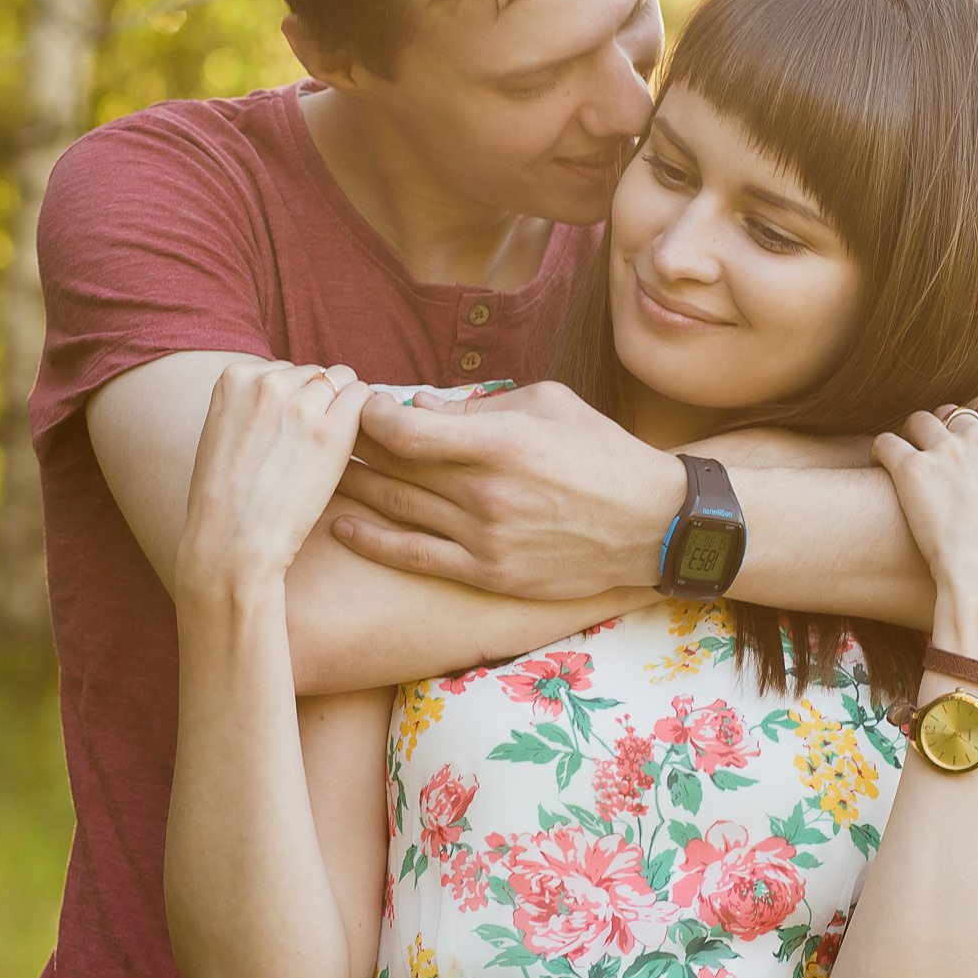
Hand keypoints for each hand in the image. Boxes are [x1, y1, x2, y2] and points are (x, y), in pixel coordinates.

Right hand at [177, 362, 369, 590]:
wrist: (231, 540)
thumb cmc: (225, 498)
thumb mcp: (221, 432)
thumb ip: (251, 404)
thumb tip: (292, 394)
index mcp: (235, 377)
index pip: (284, 369)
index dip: (293, 401)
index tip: (289, 431)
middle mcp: (268, 381)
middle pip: (315, 373)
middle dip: (318, 402)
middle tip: (310, 443)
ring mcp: (301, 404)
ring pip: (342, 381)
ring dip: (342, 408)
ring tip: (326, 448)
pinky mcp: (332, 430)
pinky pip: (363, 399)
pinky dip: (363, 417)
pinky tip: (350, 446)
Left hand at [330, 381, 683, 598]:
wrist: (653, 524)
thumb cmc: (602, 453)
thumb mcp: (548, 404)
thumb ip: (480, 405)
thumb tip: (421, 407)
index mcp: (501, 442)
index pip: (406, 429)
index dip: (371, 416)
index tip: (363, 406)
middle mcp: (486, 493)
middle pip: (395, 468)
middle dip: (356, 448)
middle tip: (330, 436)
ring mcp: (485, 538)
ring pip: (398, 509)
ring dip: (355, 489)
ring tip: (324, 474)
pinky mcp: (489, 573)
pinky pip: (415, 557)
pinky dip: (374, 540)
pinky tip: (343, 526)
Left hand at [871, 401, 977, 664]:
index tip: (971, 441)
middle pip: (953, 414)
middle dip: (943, 430)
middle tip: (934, 456)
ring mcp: (946, 452)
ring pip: (918, 421)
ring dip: (911, 436)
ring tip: (907, 459)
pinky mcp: (912, 469)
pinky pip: (886, 442)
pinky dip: (882, 450)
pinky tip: (882, 466)